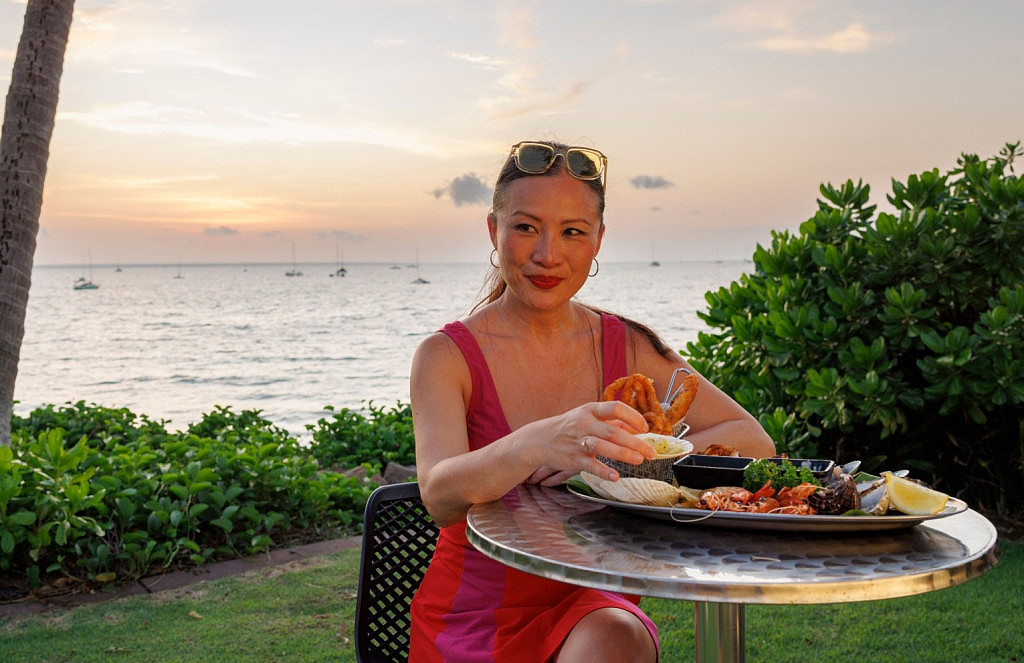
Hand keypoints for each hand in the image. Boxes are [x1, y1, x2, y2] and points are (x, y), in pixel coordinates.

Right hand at [539, 400, 656, 481]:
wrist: (540, 439)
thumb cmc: (569, 427)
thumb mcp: (588, 417)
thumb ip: (612, 422)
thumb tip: (637, 427)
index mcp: (590, 410)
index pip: (615, 408)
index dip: (633, 417)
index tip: (645, 428)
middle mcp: (584, 423)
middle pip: (613, 431)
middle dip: (636, 442)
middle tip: (651, 452)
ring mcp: (578, 441)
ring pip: (603, 446)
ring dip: (624, 454)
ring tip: (639, 461)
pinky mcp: (574, 459)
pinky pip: (591, 465)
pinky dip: (604, 471)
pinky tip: (616, 476)